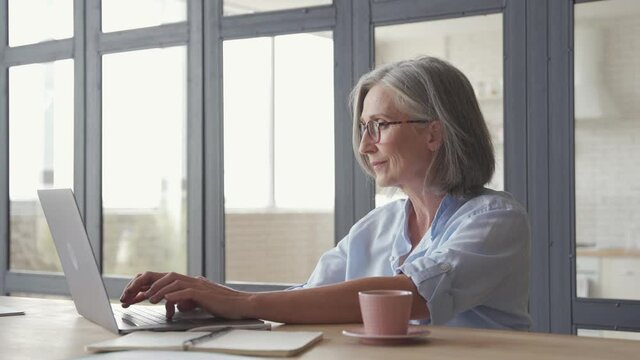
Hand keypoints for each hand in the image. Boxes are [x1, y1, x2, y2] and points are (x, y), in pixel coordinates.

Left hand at [121, 271, 251, 319]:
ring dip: (157, 289)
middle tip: (129, 295)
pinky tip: (165, 299)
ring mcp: (197, 285)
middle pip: (162, 276)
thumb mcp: (199, 302)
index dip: (144, 286)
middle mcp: (191, 280)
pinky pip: (185, 291)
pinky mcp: (204, 293)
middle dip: (143, 284)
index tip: (130, 295)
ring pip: (172, 281)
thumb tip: (173, 304)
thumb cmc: (222, 304)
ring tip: (147, 299)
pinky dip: (174, 295)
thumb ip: (185, 300)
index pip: (161, 279)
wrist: (242, 304)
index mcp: (188, 282)